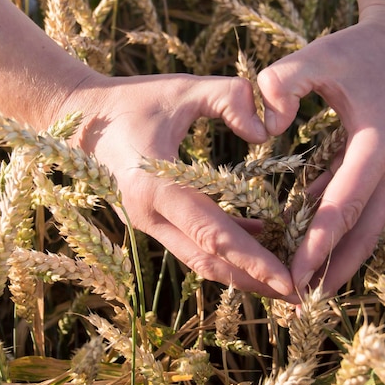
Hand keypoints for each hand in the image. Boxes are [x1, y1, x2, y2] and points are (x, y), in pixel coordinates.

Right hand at [58, 72, 294, 297]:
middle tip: (300, 295)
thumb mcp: (184, 88)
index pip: (212, 234)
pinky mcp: (154, 222)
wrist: (84, 120)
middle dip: (255, 281)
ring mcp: (149, 223)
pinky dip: (228, 249)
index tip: (288, 279)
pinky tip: (263, 240)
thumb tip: (267, 132)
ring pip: (202, 260)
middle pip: (209, 263)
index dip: (252, 259)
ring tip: (286, 280)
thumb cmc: (134, 101)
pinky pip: (195, 244)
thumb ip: (229, 98)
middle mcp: (149, 216)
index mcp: (154, 188)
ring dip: (243, 273)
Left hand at [257, 6, 384, 300]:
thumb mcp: (315, 56)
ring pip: (363, 226)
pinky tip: (304, 244)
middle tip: (300, 304)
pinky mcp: (379, 168)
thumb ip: (280, 86)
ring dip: (336, 257)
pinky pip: (355, 207)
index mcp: (379, 144)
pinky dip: (332, 230)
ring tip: (304, 288)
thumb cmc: (357, 48)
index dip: (316, 243)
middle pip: (362, 232)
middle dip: (332, 270)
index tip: (291, 274)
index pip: (344, 205)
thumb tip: (264, 132)